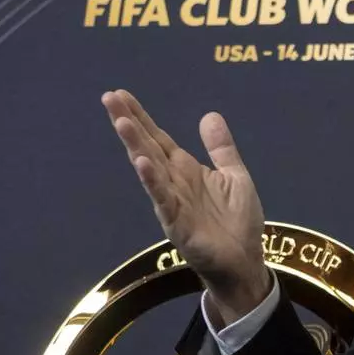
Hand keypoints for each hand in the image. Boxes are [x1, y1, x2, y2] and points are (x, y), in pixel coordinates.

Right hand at [102, 89, 269, 324]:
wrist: (245, 260)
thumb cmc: (238, 222)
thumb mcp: (235, 176)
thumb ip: (221, 148)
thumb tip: (209, 115)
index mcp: (186, 170)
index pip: (159, 138)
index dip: (142, 117)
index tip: (121, 94)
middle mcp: (174, 183)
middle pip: (148, 146)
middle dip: (129, 123)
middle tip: (108, 97)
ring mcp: (173, 203)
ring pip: (151, 169)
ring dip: (136, 146)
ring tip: (122, 123)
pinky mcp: (178, 223)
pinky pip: (163, 199)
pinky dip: (153, 182)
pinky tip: (143, 164)